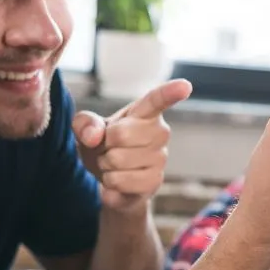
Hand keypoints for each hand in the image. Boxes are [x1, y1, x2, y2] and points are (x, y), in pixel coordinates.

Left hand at [72, 79, 192, 211]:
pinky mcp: (155, 181)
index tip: (184, 86)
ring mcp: (160, 158)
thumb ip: (85, 124)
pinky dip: (109, 183)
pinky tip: (117, 181)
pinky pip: (120, 181)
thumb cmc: (102, 145)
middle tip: (108, 149)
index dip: (170, 92)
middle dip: (103, 144)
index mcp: (145, 112)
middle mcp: (160, 132)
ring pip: (117, 160)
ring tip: (113, 165)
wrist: (109, 179)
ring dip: (104, 166)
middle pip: (120, 134)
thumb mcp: (87, 129)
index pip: (158, 99)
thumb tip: (94, 136)